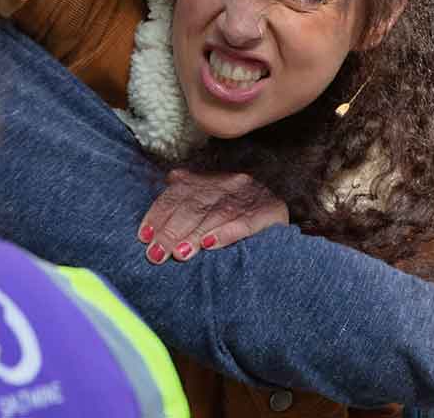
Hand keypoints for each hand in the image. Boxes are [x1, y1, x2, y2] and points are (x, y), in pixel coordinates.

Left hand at [137, 170, 288, 263]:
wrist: (289, 195)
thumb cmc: (243, 201)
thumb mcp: (216, 190)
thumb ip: (190, 189)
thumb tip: (165, 189)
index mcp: (210, 179)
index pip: (178, 194)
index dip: (159, 214)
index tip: (144, 237)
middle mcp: (228, 183)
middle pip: (193, 207)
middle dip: (171, 231)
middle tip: (156, 254)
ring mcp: (250, 196)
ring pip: (216, 216)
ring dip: (194, 235)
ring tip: (179, 253)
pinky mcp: (271, 211)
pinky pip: (246, 222)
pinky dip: (227, 233)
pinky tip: (211, 245)